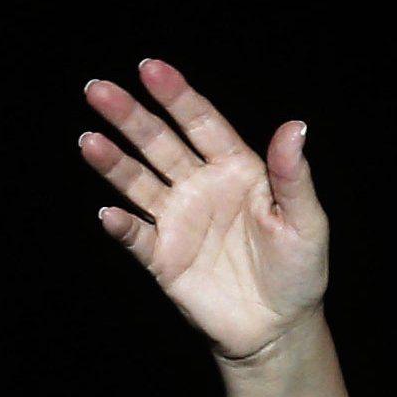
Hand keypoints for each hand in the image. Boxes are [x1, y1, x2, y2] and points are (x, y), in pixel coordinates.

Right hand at [80, 59, 326, 363]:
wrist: (280, 328)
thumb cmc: (299, 270)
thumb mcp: (307, 222)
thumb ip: (294, 177)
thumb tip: (296, 126)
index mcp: (236, 169)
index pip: (201, 123)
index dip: (176, 96)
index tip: (151, 68)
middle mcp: (200, 186)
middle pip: (159, 144)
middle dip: (130, 117)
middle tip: (97, 90)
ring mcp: (178, 219)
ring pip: (139, 182)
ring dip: (114, 162)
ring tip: (89, 141)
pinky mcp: (163, 256)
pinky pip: (136, 236)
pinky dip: (122, 225)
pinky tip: (109, 213)